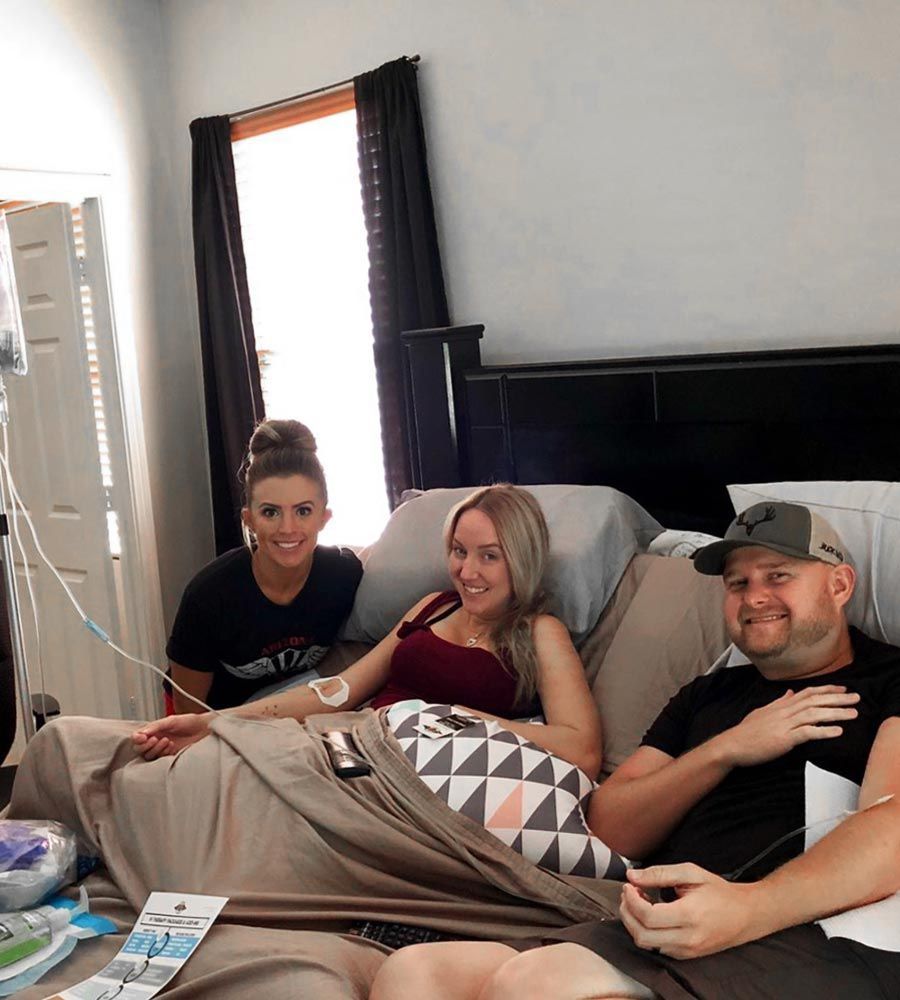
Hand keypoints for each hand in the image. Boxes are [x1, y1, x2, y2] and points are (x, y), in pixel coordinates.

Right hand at [131, 713, 212, 759]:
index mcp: (154, 730)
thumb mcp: (171, 720)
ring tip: (167, 740)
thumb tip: (141, 733)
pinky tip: (172, 746)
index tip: (142, 737)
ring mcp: (162, 750)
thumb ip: (156, 726)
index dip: (137, 738)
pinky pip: (159, 760)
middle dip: (145, 745)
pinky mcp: (169, 757)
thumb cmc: (190, 722)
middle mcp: (156, 740)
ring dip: (156, 748)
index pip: (138, 737)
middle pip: (140, 748)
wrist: (204, 730)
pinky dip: (164, 753)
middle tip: (155, 739)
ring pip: (148, 755)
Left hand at [619, 864, 762, 958]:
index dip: (631, 900)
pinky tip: (650, 915)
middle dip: (627, 914)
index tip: (628, 886)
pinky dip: (647, 932)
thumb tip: (632, 875)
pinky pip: (657, 948)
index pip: (648, 916)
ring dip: (635, 924)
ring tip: (638, 902)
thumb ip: (659, 873)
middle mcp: (688, 938)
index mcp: (689, 915)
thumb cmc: (719, 892)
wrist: (746, 914)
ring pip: (647, 945)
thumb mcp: (690, 873)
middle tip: (628, 894)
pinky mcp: (687, 955)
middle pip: (642, 935)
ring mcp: (687, 950)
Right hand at [714, 685, 858, 766]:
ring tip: (853, 714)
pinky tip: (837, 732)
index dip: (826, 690)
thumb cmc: (746, 732)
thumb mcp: (763, 712)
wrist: (732, 744)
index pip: (808, 693)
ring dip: (836, 713)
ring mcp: (785, 724)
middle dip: (837, 699)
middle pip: (815, 700)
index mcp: (781, 705)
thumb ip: (778, 702)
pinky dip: (823, 731)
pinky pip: (807, 733)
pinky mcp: (784, 739)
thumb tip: (789, 692)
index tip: (842, 690)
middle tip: (856, 698)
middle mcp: (785, 712)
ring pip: (814, 714)